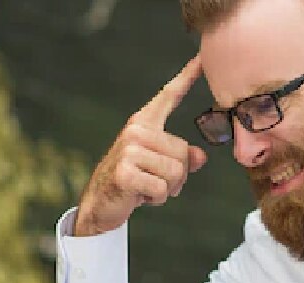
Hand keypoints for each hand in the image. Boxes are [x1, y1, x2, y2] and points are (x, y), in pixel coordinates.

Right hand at [74, 56, 207, 235]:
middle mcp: (136, 130)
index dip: (187, 77)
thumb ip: (182, 158)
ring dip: (167, 189)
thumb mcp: (160, 167)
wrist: (100, 204)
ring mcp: (129, 149)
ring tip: (146, 188)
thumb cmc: (134, 182)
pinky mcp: (126, 172)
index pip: (169, 96)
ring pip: (176, 172)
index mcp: (144, 123)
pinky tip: (139, 196)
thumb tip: (200, 157)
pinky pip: (162, 189)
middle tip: (155, 182)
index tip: (202, 58)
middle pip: (183, 153)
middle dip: (177, 177)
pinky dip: (156, 199)